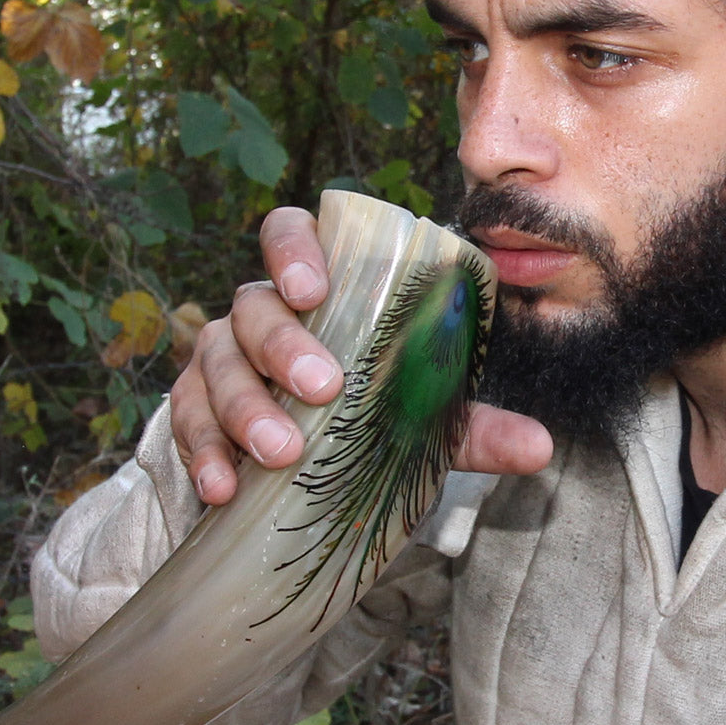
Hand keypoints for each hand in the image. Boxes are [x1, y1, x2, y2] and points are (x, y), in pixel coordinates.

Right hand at [170, 207, 553, 504]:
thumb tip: (540, 447)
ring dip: (246, 407)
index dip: (293, 249)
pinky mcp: (191, 414)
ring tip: (281, 453)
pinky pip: (185, 423)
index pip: (288, 235)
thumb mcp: (409, 420)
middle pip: (252, 306)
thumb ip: (464, 427)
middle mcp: (256, 318)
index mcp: (312, 294)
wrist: (287, 468)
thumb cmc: (352, 418)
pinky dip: (203, 455)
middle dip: (283, 343)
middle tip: (323, 389)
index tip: (314, 288)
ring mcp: (218, 364)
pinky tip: (223, 489)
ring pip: (214, 365)